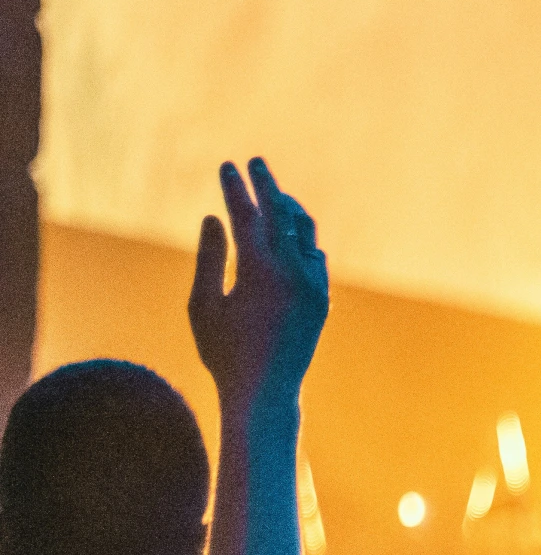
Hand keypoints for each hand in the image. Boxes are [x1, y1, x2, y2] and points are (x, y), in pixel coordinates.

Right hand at [188, 158, 328, 409]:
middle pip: (282, 214)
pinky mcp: (322, 300)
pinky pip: (316, 258)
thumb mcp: (204, 304)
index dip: (235, 189)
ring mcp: (313, 286)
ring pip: (306, 233)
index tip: (227, 167)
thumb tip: (214, 217)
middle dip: (267, 185)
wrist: (267, 393)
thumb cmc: (224, 352)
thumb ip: (210, 257)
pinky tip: (292, 234)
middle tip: (255, 162)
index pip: (248, 216)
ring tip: (273, 194)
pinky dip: (303, 240)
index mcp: (259, 271)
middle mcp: (293, 273)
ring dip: (288, 209)